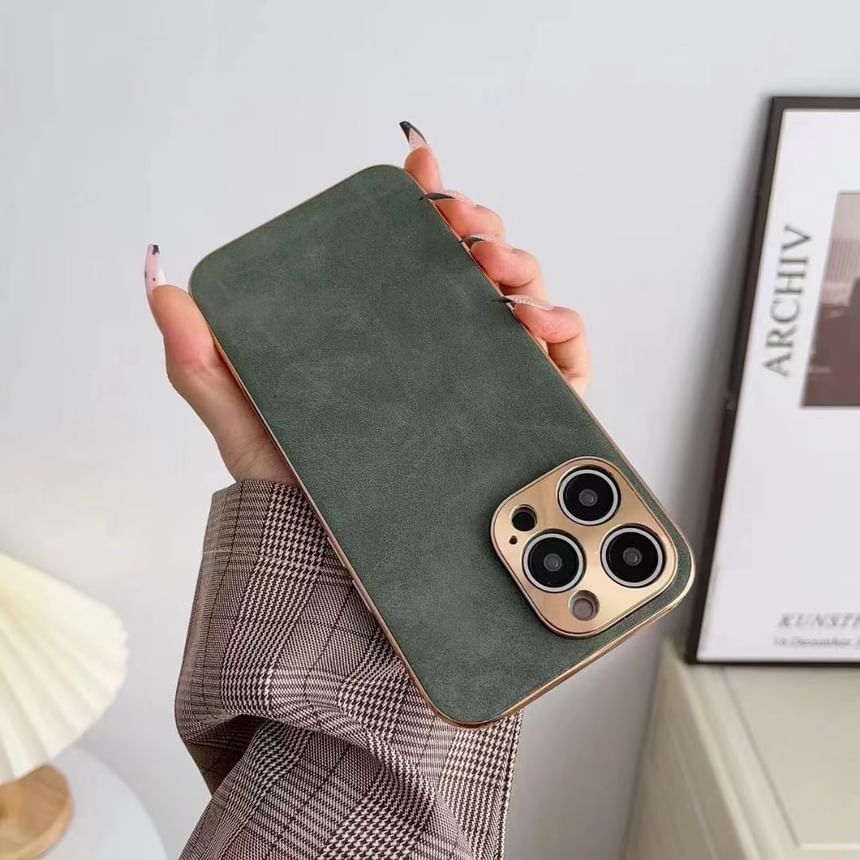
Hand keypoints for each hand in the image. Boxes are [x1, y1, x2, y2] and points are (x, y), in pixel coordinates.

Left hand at [147, 122, 589, 483]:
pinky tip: (541, 323)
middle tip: (461, 225)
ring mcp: (483, 380)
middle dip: (478, 226)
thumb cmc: (296, 491)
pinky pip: (561, 365)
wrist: (336, 564)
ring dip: (522, 266)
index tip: (419, 169)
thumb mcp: (244, 419)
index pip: (408, 251)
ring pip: (520, 300)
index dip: (420, 199)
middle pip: (472, 265)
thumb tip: (162, 288)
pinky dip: (565, 331)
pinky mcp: (522, 417)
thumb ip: (202, 361)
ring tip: (501, 270)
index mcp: (383, 334)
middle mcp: (436, 349)